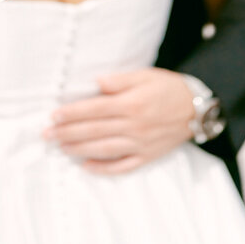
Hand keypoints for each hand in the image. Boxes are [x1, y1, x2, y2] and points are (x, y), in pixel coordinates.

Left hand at [43, 68, 195, 174]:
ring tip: (61, 147)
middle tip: (47, 134)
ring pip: (103, 149)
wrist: (197, 108)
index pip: (94, 109)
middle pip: (94, 131)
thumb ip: (119, 80)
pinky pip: (122, 166)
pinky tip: (86, 166)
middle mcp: (134, 126)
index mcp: (131, 104)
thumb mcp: (145, 75)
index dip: (72, 113)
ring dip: (79, 149)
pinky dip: (103, 168)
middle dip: (67, 132)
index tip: (54, 115)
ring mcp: (140, 144)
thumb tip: (96, 83)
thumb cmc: (168, 88)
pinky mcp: (147, 157)